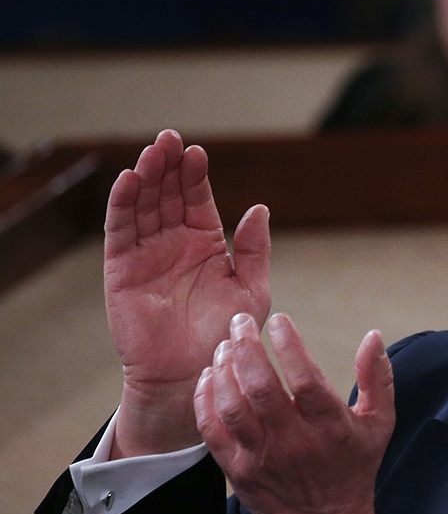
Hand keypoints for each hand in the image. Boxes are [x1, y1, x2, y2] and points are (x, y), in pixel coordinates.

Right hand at [105, 130, 270, 457]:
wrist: (192, 374)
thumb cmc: (225, 336)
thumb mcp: (251, 289)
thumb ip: (254, 249)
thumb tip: (260, 208)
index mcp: (205, 243)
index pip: (197, 200)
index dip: (196, 176)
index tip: (198, 152)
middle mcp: (174, 243)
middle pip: (168, 195)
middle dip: (168, 166)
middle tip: (170, 139)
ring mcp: (147, 254)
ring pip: (144, 206)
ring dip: (146, 177)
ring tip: (153, 152)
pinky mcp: (122, 269)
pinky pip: (120, 231)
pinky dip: (123, 204)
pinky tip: (129, 180)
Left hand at [194, 313, 394, 513]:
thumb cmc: (353, 467)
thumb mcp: (379, 424)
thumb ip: (378, 378)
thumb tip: (373, 336)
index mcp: (331, 429)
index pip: (306, 380)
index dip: (289, 345)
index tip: (279, 321)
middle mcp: (294, 444)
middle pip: (262, 388)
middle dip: (247, 347)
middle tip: (241, 322)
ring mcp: (262, 459)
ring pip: (232, 407)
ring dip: (224, 370)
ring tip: (225, 345)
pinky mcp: (237, 471)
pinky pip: (212, 430)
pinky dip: (206, 399)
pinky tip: (210, 376)